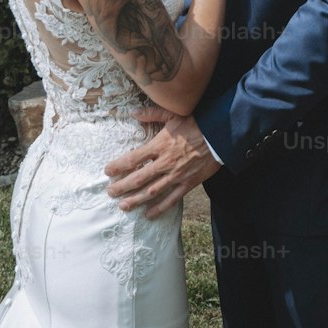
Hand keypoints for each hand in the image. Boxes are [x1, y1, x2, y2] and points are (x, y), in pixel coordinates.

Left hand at [104, 114, 220, 216]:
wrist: (219, 135)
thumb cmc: (196, 123)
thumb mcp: (173, 114)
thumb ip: (152, 114)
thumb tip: (133, 112)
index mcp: (159, 145)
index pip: (133, 158)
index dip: (118, 166)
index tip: (107, 170)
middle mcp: (165, 163)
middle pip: (138, 178)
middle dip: (122, 187)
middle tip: (110, 192)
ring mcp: (176, 175)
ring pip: (151, 192)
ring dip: (135, 200)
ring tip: (122, 206)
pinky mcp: (188, 183)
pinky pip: (171, 199)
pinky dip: (159, 208)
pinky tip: (148, 215)